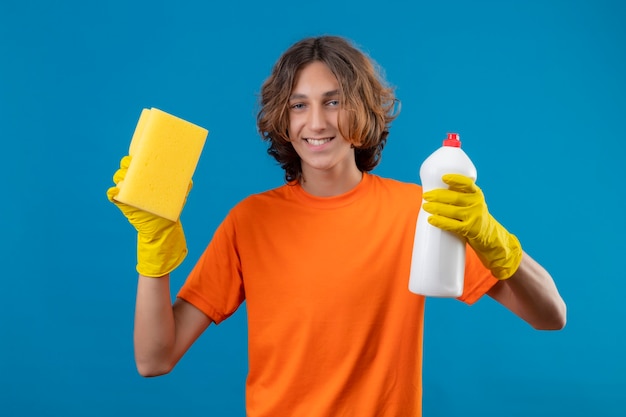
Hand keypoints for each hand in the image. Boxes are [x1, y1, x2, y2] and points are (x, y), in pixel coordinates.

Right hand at [107, 156, 187, 276]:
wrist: (162, 226)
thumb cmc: (169, 207)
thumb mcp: (178, 195)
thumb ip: (185, 186)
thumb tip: (190, 179)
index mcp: (146, 177)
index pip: (137, 163)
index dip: (135, 157)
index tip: (137, 155)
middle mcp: (135, 182)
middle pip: (125, 168)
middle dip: (126, 164)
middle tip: (132, 165)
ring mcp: (128, 192)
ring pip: (118, 179)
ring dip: (119, 176)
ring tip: (125, 177)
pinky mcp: (123, 203)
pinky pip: (112, 196)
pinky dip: (111, 192)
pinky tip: (115, 190)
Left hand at [422, 174, 521, 279]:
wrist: (490, 235)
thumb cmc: (474, 216)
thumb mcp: (471, 202)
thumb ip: (458, 196)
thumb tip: (432, 192)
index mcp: (476, 193)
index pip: (467, 183)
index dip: (455, 179)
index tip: (443, 177)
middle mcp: (477, 203)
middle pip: (455, 198)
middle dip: (438, 195)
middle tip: (425, 195)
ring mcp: (474, 216)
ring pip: (452, 211)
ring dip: (436, 208)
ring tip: (425, 206)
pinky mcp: (470, 229)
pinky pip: (452, 225)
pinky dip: (440, 222)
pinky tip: (431, 219)